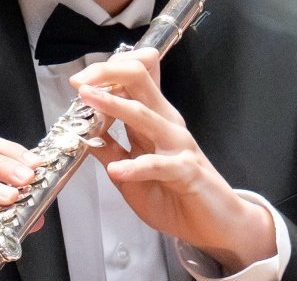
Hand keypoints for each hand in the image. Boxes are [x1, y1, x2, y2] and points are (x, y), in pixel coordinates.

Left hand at [74, 53, 279, 271]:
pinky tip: (118, 170)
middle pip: (138, 79)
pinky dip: (136, 166)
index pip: (134, 77)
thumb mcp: (130, 173)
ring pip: (144, 114)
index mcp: (154, 118)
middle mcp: (166, 122)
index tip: (79, 80)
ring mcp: (178, 144)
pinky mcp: (187, 170)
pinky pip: (159, 165)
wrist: (216, 224)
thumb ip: (110, 150)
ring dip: (113, 105)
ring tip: (88, 100)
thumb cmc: (175, 196)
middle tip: (79, 81)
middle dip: (107, 73)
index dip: (106, 71)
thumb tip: (82, 133)